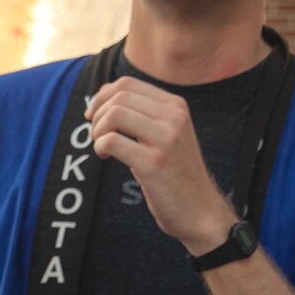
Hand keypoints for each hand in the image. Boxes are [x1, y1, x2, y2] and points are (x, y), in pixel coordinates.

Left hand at [87, 77, 237, 254]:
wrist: (201, 211)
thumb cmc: (176, 175)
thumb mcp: (166, 135)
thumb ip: (141, 114)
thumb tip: (104, 94)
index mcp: (176, 106)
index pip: (127, 84)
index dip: (102, 97)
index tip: (93, 116)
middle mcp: (174, 117)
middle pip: (118, 97)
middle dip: (97, 115)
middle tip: (96, 136)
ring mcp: (166, 139)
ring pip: (114, 115)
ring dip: (97, 131)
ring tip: (102, 147)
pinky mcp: (154, 163)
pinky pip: (112, 141)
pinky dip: (100, 148)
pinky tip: (107, 158)